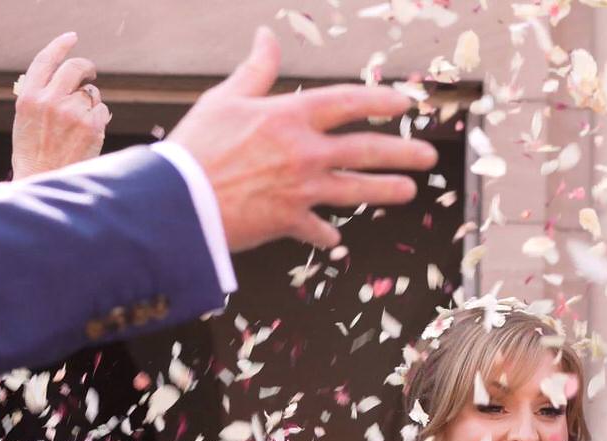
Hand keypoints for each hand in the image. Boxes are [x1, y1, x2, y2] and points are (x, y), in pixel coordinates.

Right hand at [12, 33, 111, 178]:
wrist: (44, 179)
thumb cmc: (33, 151)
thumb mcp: (25, 118)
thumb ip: (39, 94)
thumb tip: (63, 78)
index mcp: (29, 96)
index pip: (46, 60)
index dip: (60, 45)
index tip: (72, 38)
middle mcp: (50, 100)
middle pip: (75, 68)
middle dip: (86, 67)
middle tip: (90, 72)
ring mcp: (72, 113)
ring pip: (91, 92)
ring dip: (90, 102)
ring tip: (77, 124)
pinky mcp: (92, 126)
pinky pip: (102, 110)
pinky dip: (99, 118)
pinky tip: (87, 134)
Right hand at [166, 28, 438, 251]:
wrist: (178, 202)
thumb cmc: (196, 146)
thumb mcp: (224, 99)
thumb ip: (255, 70)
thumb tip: (266, 36)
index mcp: (289, 117)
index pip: (346, 103)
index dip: (379, 101)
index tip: (404, 105)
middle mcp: (304, 153)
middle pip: (365, 150)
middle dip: (402, 153)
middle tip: (428, 156)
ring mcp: (301, 190)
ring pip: (356, 191)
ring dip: (386, 191)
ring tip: (409, 192)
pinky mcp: (290, 221)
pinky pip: (318, 229)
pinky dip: (326, 234)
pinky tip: (335, 238)